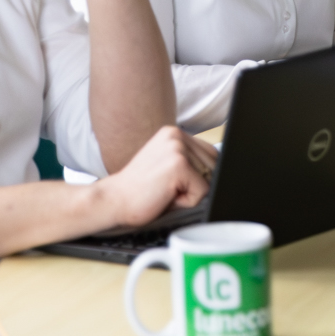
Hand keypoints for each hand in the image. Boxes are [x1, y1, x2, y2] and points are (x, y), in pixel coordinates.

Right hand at [91, 125, 214, 228]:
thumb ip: (190, 160)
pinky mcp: (179, 165)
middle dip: (196, 184)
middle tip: (167, 187)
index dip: (198, 175)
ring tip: (165, 191)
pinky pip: (202, 192)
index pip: (211, 154)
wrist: (113, 201)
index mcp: (174, 133)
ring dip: (190, 194)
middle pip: (215, 165)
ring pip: (209, 179)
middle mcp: (177, 135)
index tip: (174, 181)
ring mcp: (178, 148)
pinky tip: (165, 196)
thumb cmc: (140, 190)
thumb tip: (221, 167)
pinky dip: (186, 202)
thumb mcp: (167, 166)